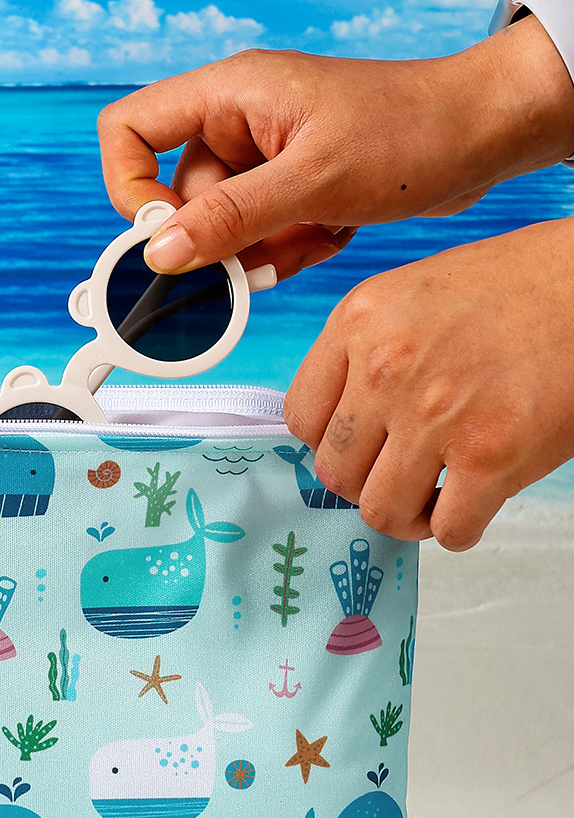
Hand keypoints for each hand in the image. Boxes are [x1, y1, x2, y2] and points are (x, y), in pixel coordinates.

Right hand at [98, 16, 573, 280]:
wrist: (485, 133)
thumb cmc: (413, 130)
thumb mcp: (315, 180)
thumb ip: (231, 217)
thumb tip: (161, 251)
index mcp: (230, 96)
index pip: (130, 129)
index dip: (128, 187)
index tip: (162, 236)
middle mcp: (237, 124)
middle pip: (180, 197)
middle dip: (220, 239)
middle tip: (264, 255)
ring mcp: (262, 157)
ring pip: (222, 226)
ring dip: (261, 250)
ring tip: (315, 236)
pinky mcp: (287, 185)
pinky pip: (258, 234)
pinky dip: (287, 248)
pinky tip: (329, 232)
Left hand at [284, 219, 573, 549]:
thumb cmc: (517, 287)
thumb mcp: (412, 296)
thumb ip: (365, 352)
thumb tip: (341, 423)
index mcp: (358, 323)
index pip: (302, 419)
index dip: (329, 443)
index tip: (357, 447)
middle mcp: (385, 370)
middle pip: (335, 472)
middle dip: (365, 484)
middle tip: (397, 477)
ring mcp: (435, 416)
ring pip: (381, 511)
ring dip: (405, 517)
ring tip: (430, 499)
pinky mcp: (491, 456)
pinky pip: (448, 529)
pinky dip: (456, 530)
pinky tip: (470, 506)